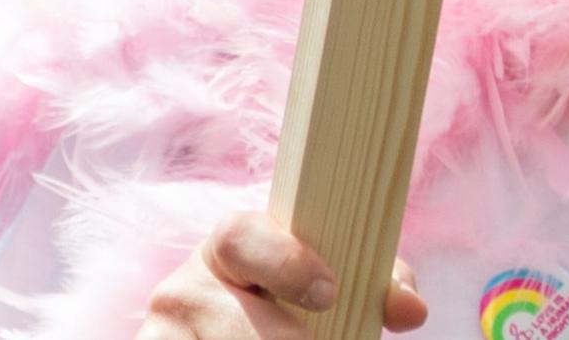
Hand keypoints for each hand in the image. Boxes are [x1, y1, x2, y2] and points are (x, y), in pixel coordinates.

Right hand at [141, 213, 423, 337]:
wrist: (233, 330)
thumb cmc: (294, 305)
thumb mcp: (327, 285)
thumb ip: (375, 285)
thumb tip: (410, 309)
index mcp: (229, 247)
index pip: (243, 238)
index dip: (286, 262)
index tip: (329, 292)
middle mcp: (182, 288)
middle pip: (235, 324)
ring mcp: (158, 334)